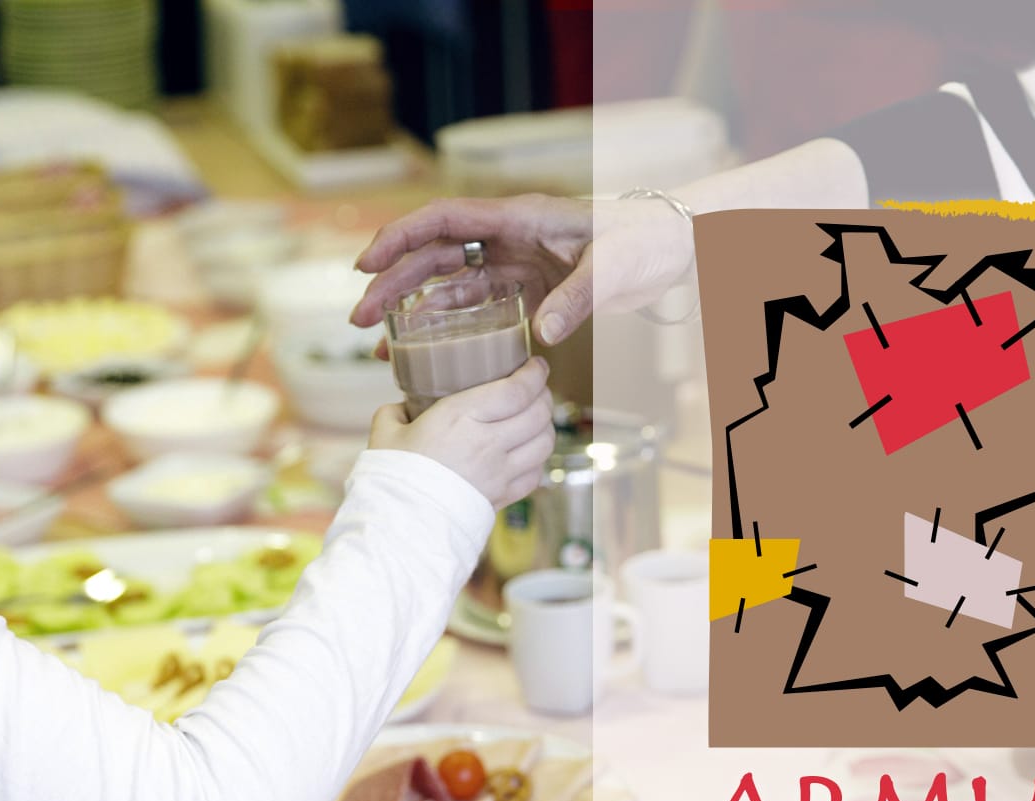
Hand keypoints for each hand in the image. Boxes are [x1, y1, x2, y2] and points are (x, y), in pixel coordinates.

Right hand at [350, 194, 693, 345]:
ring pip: (446, 282)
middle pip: (433, 256)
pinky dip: (445, 325)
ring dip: (410, 309)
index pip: (443, 220)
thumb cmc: (645, 244)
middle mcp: (507, 236)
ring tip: (377, 343)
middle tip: (359, 320)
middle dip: (391, 285)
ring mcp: (513, 260)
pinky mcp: (525, 284)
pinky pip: (473, 304)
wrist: (676, 246)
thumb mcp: (612, 269)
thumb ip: (575, 300)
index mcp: (518, 218)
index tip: (367, 266)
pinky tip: (422, 349)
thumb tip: (540, 337)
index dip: (399, 240)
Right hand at [368, 358, 554, 509]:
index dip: (534, 373)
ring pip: (544, 442)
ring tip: (535, 418)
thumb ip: (396, 412)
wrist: (399, 525)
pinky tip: (526, 453)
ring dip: (545, 426)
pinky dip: (537, 459)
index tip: (536, 365)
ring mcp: (499, 473)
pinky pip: (535, 473)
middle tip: (536, 388)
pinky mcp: (501, 497)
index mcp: (461, 418)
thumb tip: (403, 407)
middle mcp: (488, 443)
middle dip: (543, 395)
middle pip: (538, 412)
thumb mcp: (385, 432)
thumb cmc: (390, 477)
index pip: (517, 389)